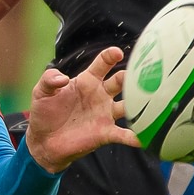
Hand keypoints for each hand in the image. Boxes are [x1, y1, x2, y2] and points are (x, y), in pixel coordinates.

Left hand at [22, 47, 140, 172]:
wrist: (44, 141)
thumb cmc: (44, 112)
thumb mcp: (41, 92)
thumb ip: (49, 80)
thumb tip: (62, 78)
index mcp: (87, 81)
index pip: (103, 64)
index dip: (110, 56)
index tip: (117, 53)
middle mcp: (101, 95)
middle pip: (121, 82)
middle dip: (131, 77)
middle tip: (143, 75)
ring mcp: (106, 114)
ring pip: (129, 105)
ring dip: (139, 104)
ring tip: (152, 102)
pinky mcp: (105, 133)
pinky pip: (124, 134)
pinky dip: (135, 136)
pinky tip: (143, 137)